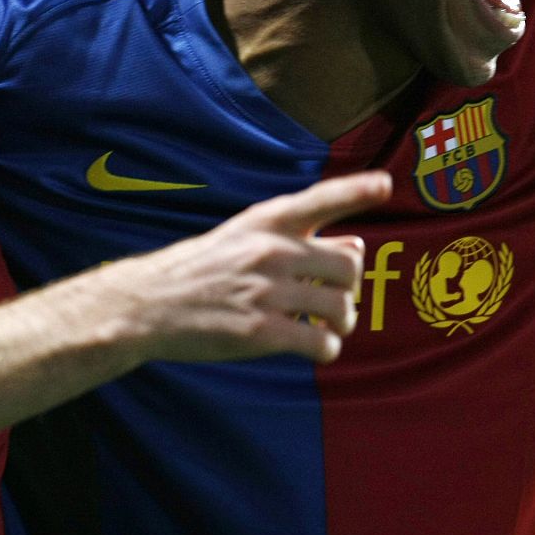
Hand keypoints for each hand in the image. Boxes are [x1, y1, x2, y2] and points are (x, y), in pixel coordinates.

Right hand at [119, 170, 390, 364]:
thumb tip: (356, 245)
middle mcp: (270, 251)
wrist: (148, 304)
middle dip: (349, 287)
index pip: (320, 199)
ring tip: (325, 327)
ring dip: (341, 322)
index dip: (357, 189)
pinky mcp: (261, 331)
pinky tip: (314, 348)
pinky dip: (326, 349)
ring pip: (341, 307)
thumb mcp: (241, 237)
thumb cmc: (199, 270)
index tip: (386, 185)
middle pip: (349, 266)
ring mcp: (266, 291)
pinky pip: (321, 342)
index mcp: (265, 222)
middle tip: (333, 300)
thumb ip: (295, 237)